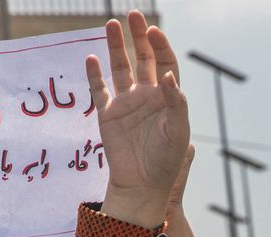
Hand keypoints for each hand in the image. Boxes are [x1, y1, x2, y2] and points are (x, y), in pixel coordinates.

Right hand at [89, 11, 189, 229]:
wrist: (142, 186)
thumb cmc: (166, 162)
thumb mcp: (178, 131)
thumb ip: (175, 102)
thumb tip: (167, 74)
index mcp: (167, 98)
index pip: (165, 63)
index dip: (161, 46)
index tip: (153, 32)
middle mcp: (147, 96)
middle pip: (143, 59)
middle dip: (139, 37)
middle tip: (133, 15)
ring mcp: (126, 104)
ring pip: (120, 68)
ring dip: (115, 46)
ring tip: (111, 24)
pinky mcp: (108, 114)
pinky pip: (99, 89)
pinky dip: (94, 74)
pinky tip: (91, 57)